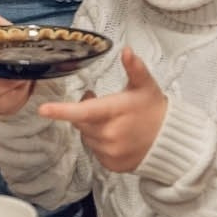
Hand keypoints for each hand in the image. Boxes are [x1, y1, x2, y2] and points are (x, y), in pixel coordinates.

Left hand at [37, 47, 166, 171]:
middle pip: (80, 122)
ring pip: (87, 137)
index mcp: (113, 112)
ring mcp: (111, 152)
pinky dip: (100, 143)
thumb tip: (127, 51)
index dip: (61, 111)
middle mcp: (110, 135)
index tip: (43, 109)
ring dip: (92, 128)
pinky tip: (116, 136)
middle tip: (99, 103)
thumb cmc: (155, 110)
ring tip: (111, 120)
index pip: (83, 112)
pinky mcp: (112, 165)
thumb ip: (134, 68)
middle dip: (85, 112)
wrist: (173, 142)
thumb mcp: (145, 86)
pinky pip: (96, 151)